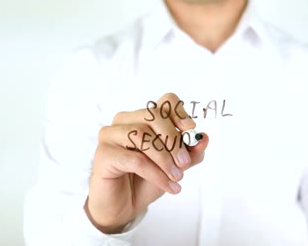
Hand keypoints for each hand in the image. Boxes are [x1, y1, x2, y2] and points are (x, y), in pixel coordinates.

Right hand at [85, 93, 208, 233]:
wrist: (125, 205)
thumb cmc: (147, 180)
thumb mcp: (175, 166)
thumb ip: (190, 153)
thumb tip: (204, 138)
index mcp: (143, 117)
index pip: (165, 102)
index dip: (179, 112)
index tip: (190, 129)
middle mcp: (125, 121)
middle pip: (153, 115)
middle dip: (173, 139)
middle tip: (185, 162)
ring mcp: (110, 135)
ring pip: (142, 135)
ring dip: (164, 159)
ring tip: (177, 177)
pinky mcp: (103, 154)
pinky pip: (134, 159)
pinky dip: (155, 173)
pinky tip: (168, 185)